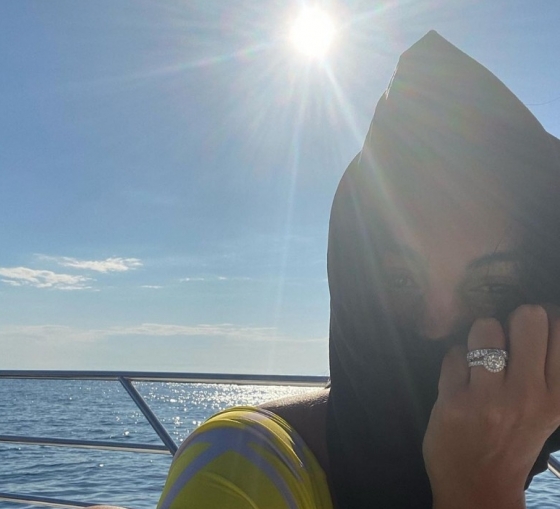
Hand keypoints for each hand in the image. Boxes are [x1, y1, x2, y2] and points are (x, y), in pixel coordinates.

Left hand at [423, 305, 559, 508]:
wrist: (479, 489)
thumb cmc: (512, 442)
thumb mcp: (545, 410)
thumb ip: (545, 369)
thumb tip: (539, 315)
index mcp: (556, 396)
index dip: (543, 317)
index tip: (530, 327)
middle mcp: (528, 394)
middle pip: (527, 317)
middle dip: (512, 320)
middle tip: (505, 340)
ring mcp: (489, 399)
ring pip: (485, 327)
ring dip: (478, 337)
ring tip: (478, 358)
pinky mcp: (453, 402)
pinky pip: (452, 353)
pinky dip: (454, 360)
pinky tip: (459, 379)